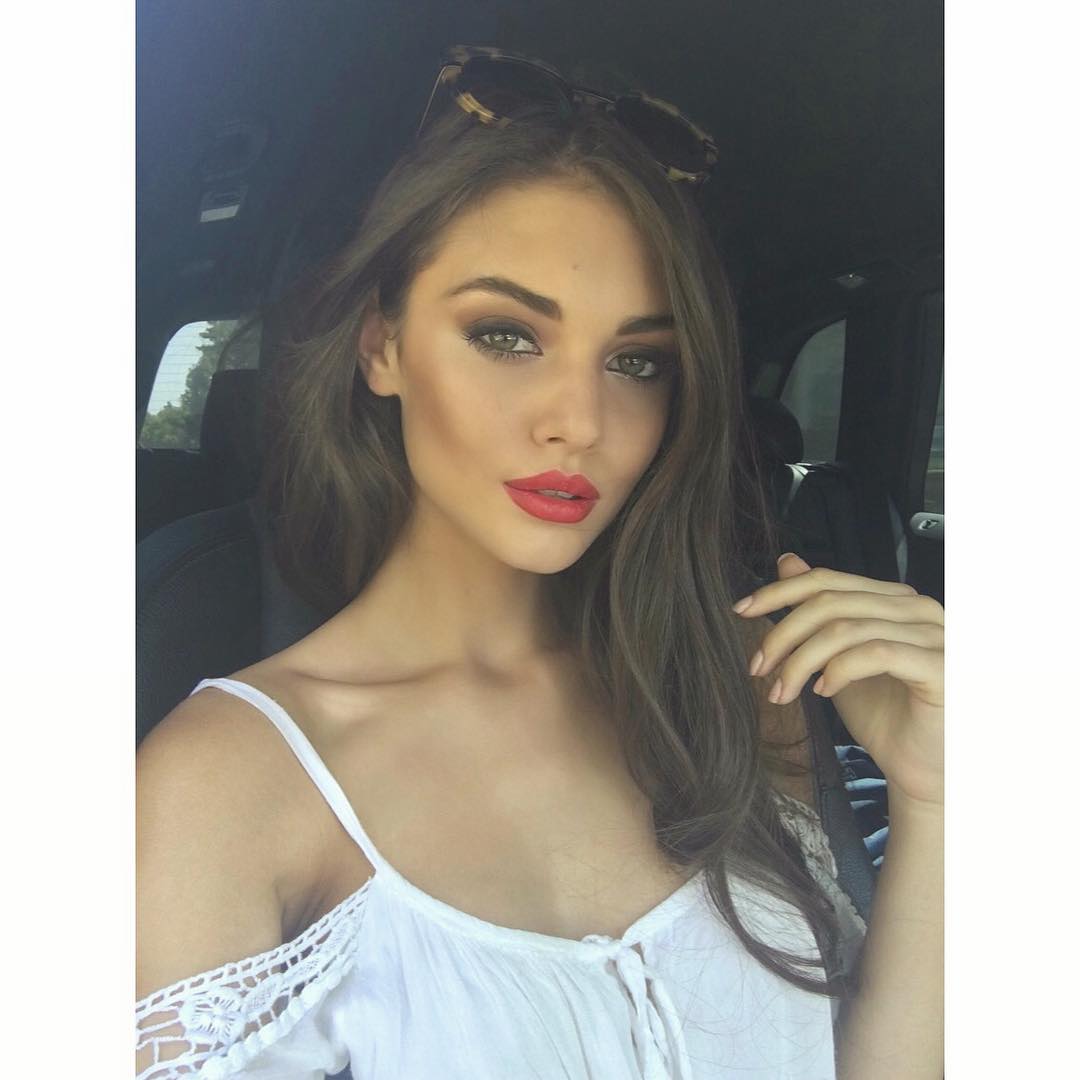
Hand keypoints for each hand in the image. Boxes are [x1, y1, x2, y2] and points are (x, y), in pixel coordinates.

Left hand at [734, 553, 943, 809]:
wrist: (920, 769)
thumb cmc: (884, 715)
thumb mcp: (837, 657)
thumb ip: (819, 612)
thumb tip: (787, 562)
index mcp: (894, 600)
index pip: (827, 580)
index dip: (779, 592)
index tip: (741, 610)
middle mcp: (918, 609)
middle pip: (831, 603)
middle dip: (783, 635)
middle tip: (758, 667)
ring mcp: (934, 635)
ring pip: (846, 630)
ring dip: (801, 661)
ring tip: (781, 691)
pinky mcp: (940, 666)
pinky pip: (876, 653)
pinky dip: (839, 670)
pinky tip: (822, 691)